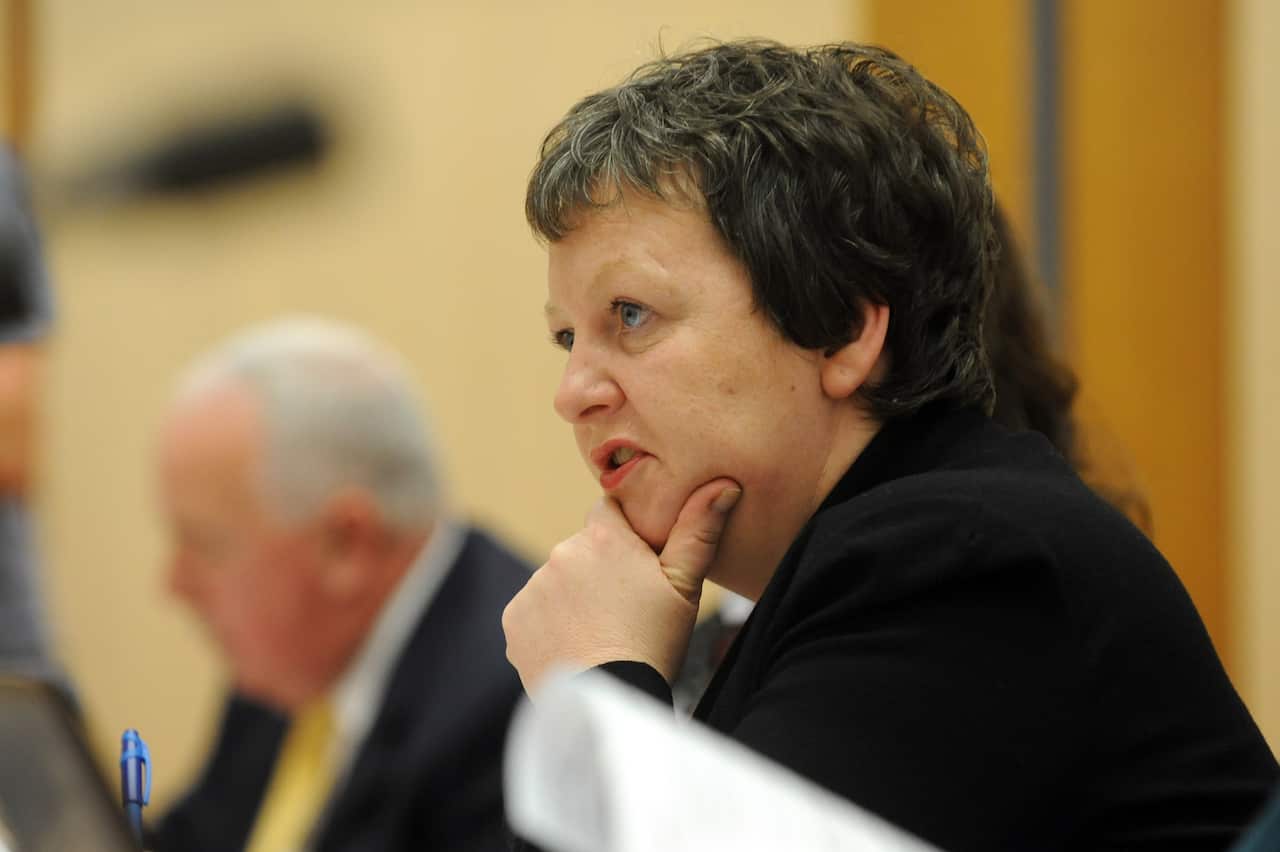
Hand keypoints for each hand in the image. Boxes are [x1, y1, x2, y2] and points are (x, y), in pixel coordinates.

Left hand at [502, 478, 741, 695]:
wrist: (608, 702)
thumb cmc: (654, 644)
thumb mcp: (686, 587)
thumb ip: (699, 530)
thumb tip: (723, 485)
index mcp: (604, 538)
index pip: (609, 511)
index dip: (625, 534)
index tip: (637, 563)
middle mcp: (562, 553)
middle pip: (583, 549)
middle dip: (599, 570)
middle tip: (624, 609)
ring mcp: (534, 587)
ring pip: (558, 582)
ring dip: (574, 598)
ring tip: (600, 633)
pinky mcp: (515, 619)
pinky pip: (535, 612)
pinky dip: (550, 625)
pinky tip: (575, 646)